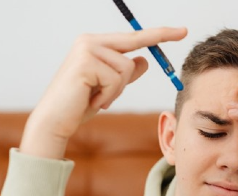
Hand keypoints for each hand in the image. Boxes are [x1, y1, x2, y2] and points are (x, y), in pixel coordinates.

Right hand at [20, 27, 187, 158]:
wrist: (55, 121)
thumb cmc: (79, 105)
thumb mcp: (108, 89)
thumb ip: (125, 74)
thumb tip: (144, 60)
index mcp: (94, 44)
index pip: (132, 37)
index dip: (158, 34)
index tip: (182, 31)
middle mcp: (89, 41)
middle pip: (133, 46)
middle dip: (154, 44)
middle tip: (182, 32)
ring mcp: (86, 50)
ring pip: (125, 68)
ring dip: (117, 90)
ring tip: (99, 99)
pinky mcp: (85, 63)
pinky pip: (115, 80)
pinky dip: (109, 96)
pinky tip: (93, 101)